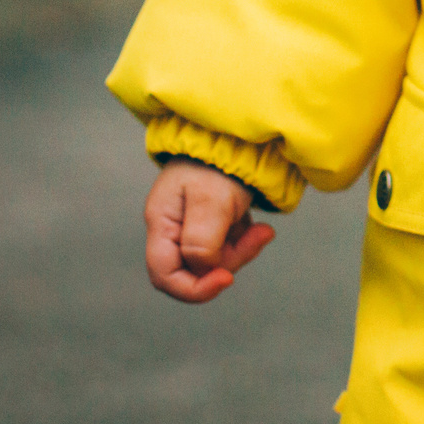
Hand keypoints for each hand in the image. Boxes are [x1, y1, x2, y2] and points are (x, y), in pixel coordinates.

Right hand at [144, 160, 275, 302]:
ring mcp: (191, 226)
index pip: (165, 276)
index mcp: (161, 223)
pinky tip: (258, 225)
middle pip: (194, 270)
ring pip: (215, 261)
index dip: (193, 289)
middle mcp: (172, 228)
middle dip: (227, 264)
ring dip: (242, 250)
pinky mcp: (212, 222)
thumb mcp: (211, 200)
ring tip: (263, 229)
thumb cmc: (218, 161)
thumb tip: (203, 269)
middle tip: (257, 239)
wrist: (237, 134)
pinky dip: (245, 241)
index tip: (226, 279)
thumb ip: (202, 240)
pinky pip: (227, 246)